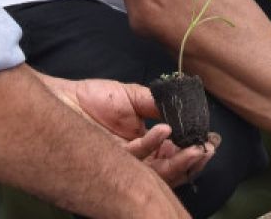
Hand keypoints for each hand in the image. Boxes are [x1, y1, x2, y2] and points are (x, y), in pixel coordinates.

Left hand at [38, 75, 216, 186]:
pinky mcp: (109, 164)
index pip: (173, 154)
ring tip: (192, 148)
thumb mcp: (132, 97)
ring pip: (156, 173)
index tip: (207, 141)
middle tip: (204, 150)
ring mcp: (123, 164)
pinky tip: (163, 132)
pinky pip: (136, 160)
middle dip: (189, 162)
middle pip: (169, 171)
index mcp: (145, 144)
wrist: (63, 98)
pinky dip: (152, 146)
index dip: (191, 151)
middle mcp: (137, 159)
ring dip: (177, 162)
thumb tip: (182, 110)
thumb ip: (156, 103)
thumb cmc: (94, 98)